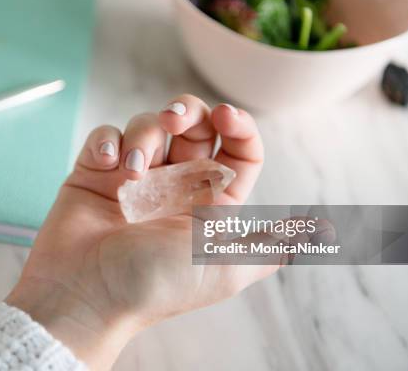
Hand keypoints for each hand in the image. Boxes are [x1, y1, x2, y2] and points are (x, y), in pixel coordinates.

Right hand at [6, 95, 281, 368]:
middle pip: (192, 123)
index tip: (226, 116)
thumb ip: (272, 245)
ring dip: (142, 136)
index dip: (237, 124)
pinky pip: (106, 137)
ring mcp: (134, 178)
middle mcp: (174, 184)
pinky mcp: (96, 174)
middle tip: (172, 120)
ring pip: (147, 125)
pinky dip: (107, 142)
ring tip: (130, 171)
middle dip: (185, 110)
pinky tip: (106, 164)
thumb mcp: (225, 267)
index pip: (237, 148)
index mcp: (209, 201)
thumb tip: (320, 230)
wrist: (87, 296)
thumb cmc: (155, 284)